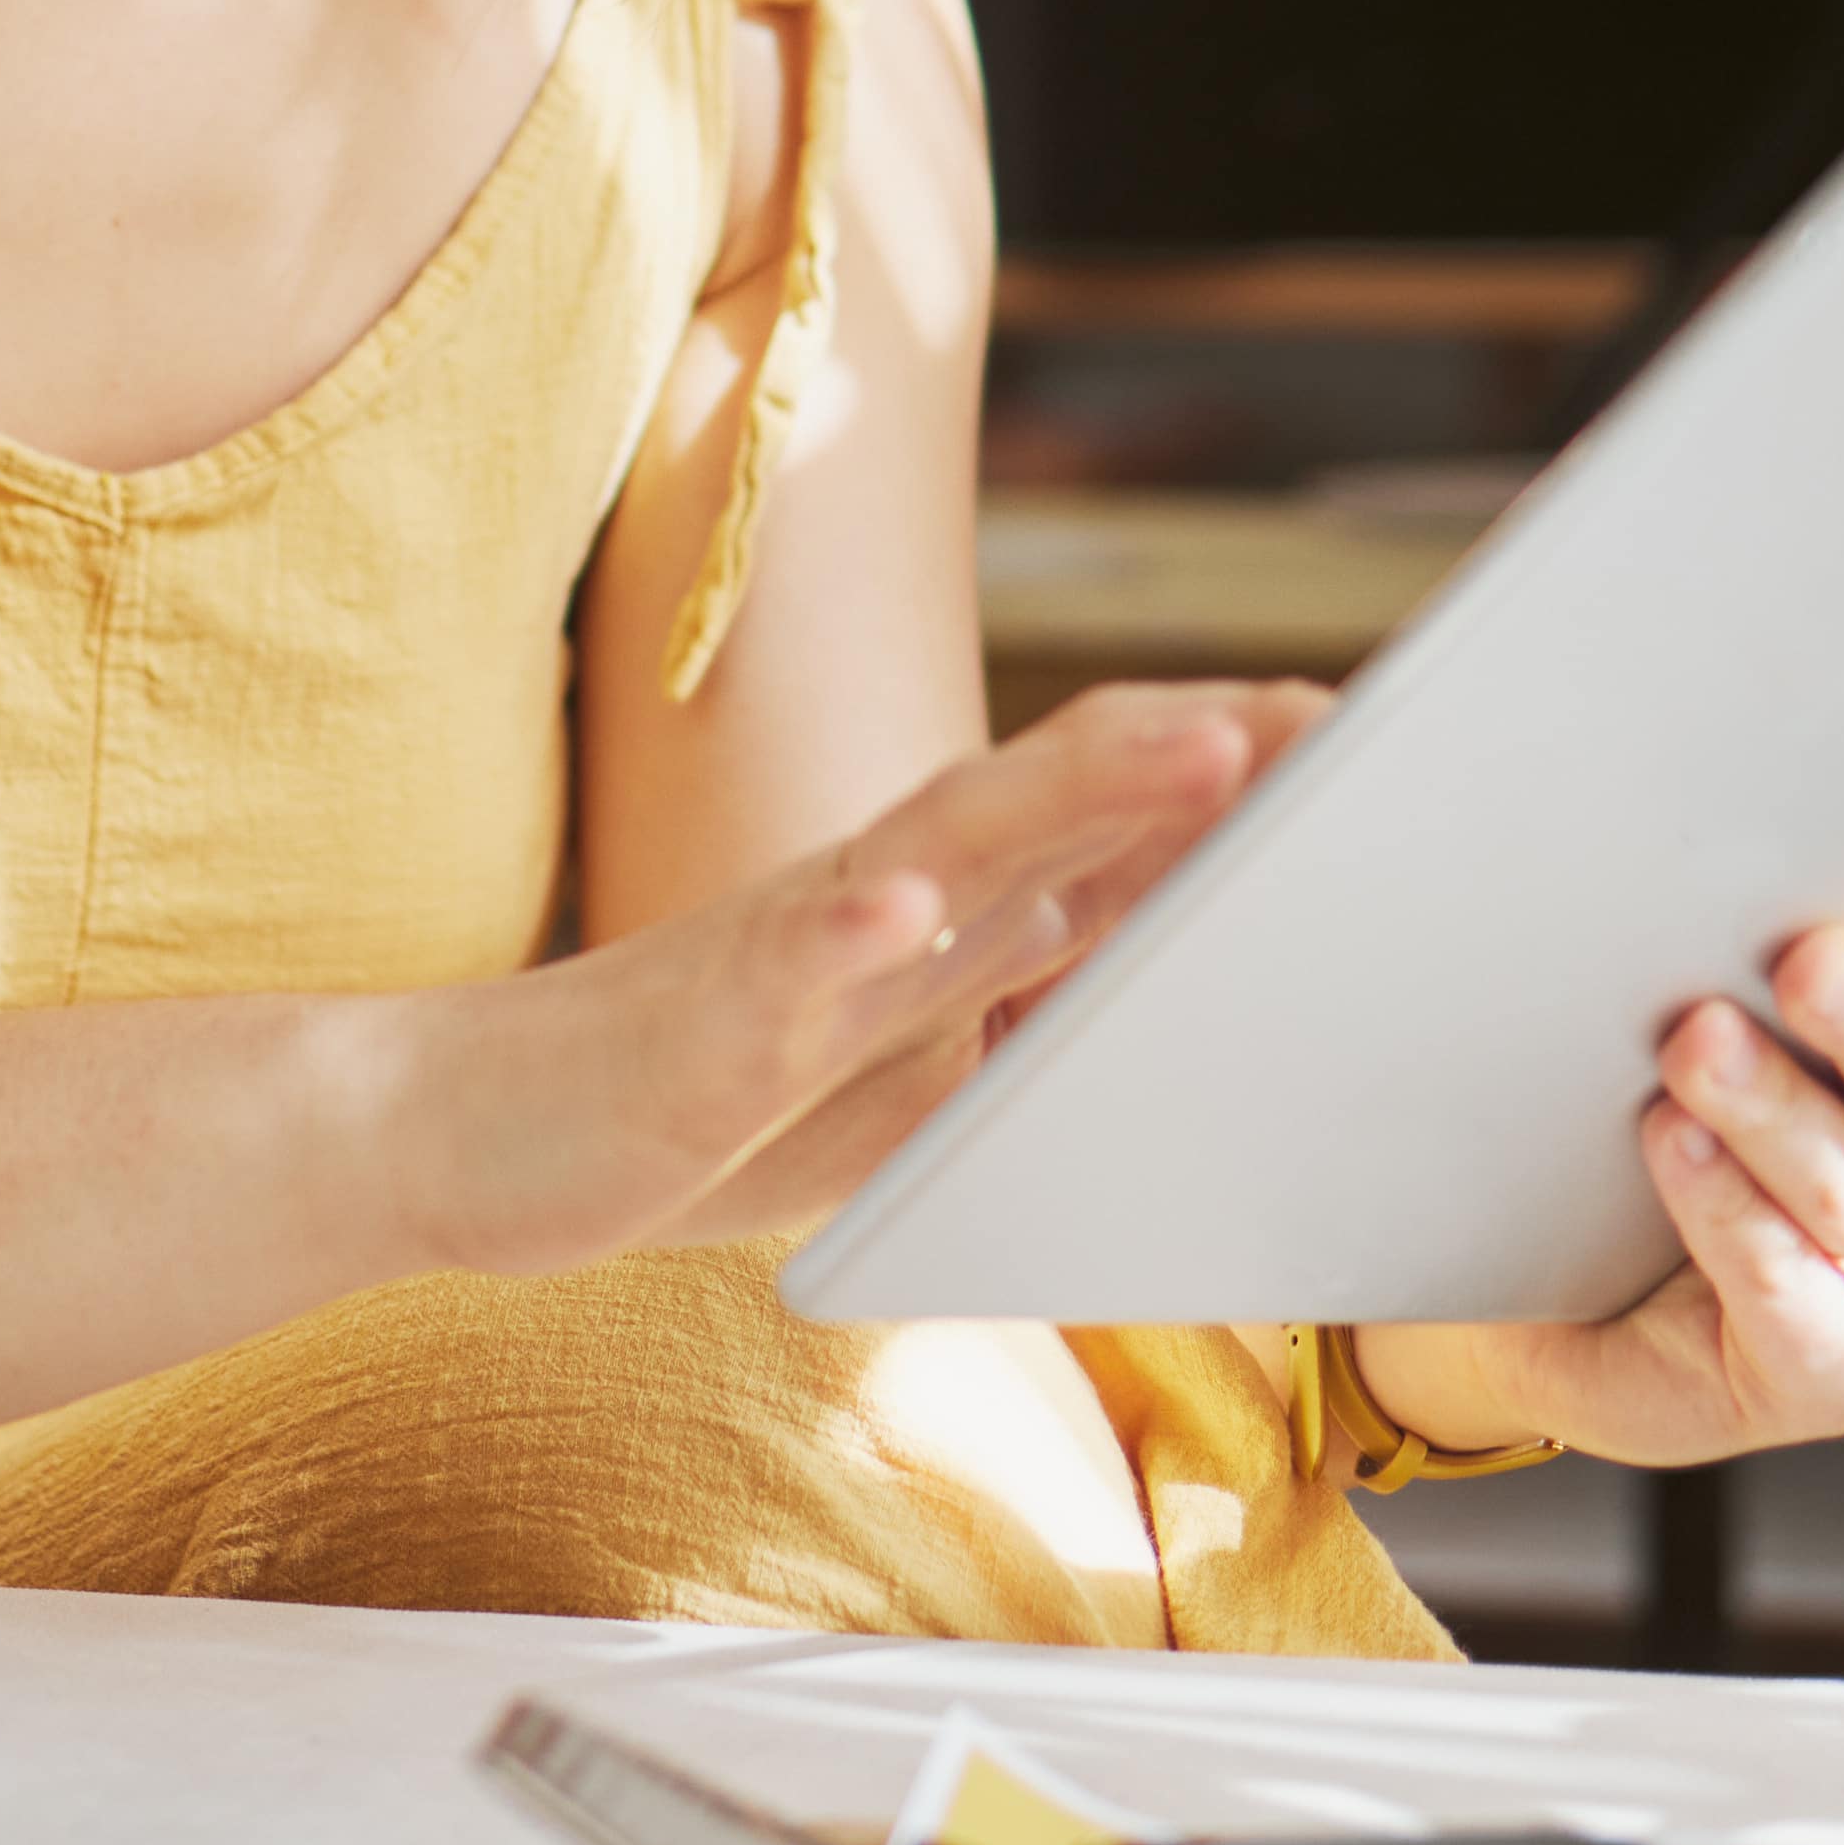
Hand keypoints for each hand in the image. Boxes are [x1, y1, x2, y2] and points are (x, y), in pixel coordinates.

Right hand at [414, 678, 1332, 1277]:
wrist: (472, 1132)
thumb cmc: (700, 1104)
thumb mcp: (912, 1076)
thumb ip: (1027, 1012)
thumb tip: (1177, 969)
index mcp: (944, 914)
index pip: (1109, 811)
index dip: (1239, 769)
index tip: (1371, 738)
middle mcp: (885, 897)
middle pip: (1063, 789)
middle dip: (1209, 749)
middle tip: (1349, 711)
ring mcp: (795, 949)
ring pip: (950, 847)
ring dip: (1082, 794)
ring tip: (1204, 757)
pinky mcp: (708, 1025)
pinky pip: (784, 968)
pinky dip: (848, 932)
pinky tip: (904, 911)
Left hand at [1345, 911, 1843, 1471]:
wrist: (1550, 1274)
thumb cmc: (1655, 1107)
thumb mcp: (1733, 1004)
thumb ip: (1788, 945)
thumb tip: (1764, 841)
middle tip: (1805, 960)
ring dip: (1780, 1118)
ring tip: (1693, 1047)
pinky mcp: (1839, 1379)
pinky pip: (1811, 1315)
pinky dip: (1739, 1228)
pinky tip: (1675, 1151)